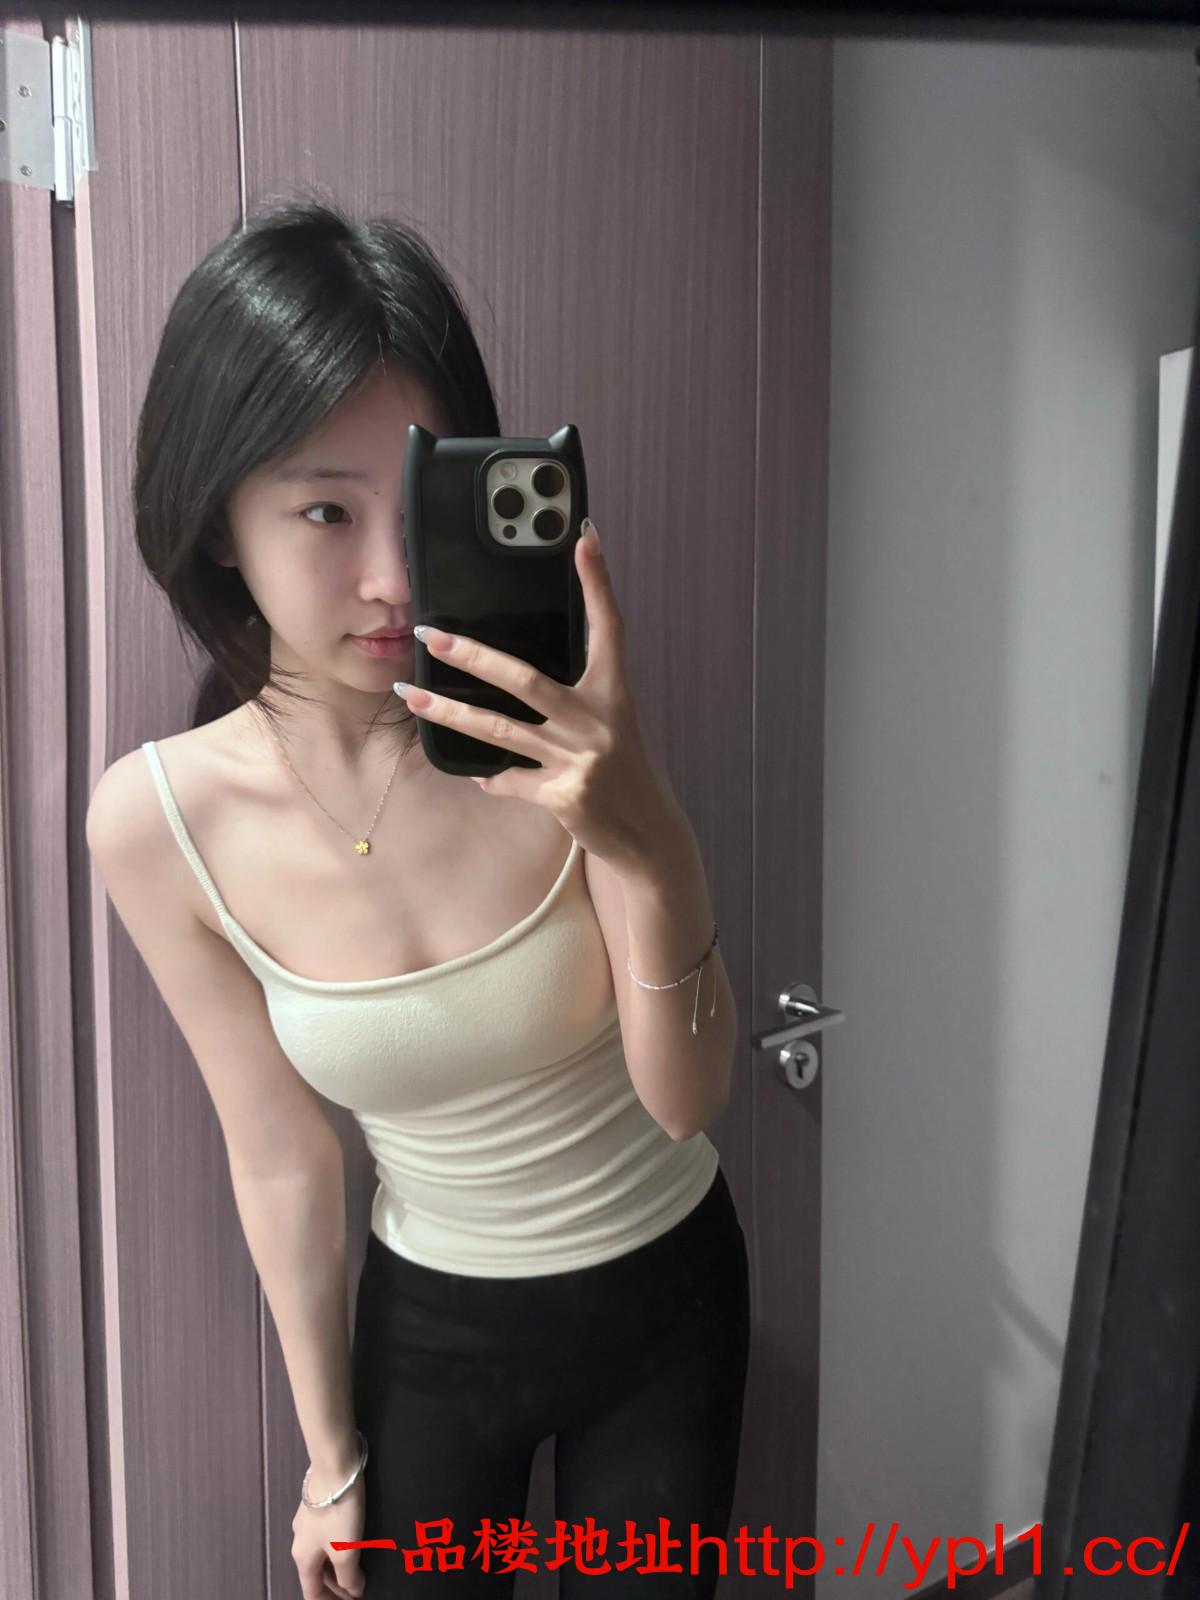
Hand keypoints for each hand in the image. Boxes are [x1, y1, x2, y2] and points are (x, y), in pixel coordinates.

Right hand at [292, 1475, 365, 1599]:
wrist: (334, 1467)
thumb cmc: (338, 1513)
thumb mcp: (346, 1550)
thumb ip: (348, 1575)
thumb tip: (353, 1591)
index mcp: (303, 1558)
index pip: (311, 1592)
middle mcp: (300, 1542)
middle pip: (316, 1574)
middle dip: (335, 1587)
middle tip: (357, 1590)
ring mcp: (307, 1522)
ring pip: (322, 1555)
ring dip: (338, 1567)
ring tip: (358, 1571)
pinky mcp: (318, 1506)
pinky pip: (326, 1538)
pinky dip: (338, 1549)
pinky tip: (352, 1544)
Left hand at [395, 520, 684, 880]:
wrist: (645, 834)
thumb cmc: (620, 770)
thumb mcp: (609, 725)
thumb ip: (572, 699)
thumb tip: (519, 668)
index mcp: (614, 693)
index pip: (608, 627)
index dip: (598, 582)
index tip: (584, 538)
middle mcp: (598, 720)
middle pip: (525, 679)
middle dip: (472, 655)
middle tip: (430, 634)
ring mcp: (580, 758)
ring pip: (500, 730)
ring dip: (450, 713)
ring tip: (411, 696)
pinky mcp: (564, 795)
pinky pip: (509, 780)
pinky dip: (492, 779)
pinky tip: (480, 777)